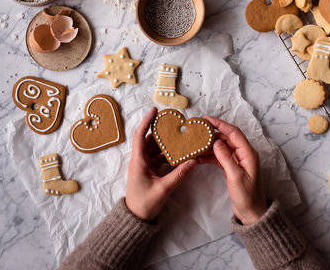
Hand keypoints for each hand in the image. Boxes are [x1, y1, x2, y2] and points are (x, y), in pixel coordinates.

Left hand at [126, 107, 196, 221]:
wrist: (135, 219)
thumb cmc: (144, 204)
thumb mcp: (163, 189)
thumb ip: (179, 175)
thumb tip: (193, 161)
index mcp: (138, 161)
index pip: (140, 136)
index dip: (147, 121)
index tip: (155, 110)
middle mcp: (139, 160)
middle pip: (150, 140)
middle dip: (161, 131)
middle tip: (174, 123)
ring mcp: (144, 165)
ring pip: (155, 148)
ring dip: (165, 143)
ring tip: (179, 136)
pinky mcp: (149, 171)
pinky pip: (158, 157)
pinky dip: (167, 154)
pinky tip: (178, 153)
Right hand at [200, 116, 266, 224]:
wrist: (251, 212)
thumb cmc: (247, 196)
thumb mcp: (235, 177)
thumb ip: (226, 158)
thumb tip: (216, 142)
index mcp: (248, 153)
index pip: (233, 133)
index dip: (220, 124)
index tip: (207, 119)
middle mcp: (244, 154)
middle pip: (227, 137)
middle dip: (212, 133)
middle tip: (197, 130)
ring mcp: (238, 160)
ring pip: (222, 147)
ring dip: (209, 145)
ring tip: (195, 144)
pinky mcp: (232, 167)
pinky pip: (220, 156)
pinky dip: (210, 156)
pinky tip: (199, 156)